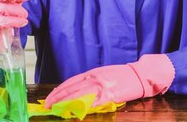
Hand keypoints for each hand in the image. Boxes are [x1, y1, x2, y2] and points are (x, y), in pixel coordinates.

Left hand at [45, 54, 174, 107]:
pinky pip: (92, 102)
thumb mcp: (103, 75)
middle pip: (71, 89)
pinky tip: (76, 112)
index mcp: (92, 73)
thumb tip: (76, 92)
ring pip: (78, 96)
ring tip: (57, 110)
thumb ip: (90, 82)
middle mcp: (94, 78)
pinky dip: (83, 107)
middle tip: (48, 105)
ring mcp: (101, 87)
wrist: (138, 75)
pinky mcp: (109, 95)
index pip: (70, 82)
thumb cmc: (121, 76)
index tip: (50, 98)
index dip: (58, 90)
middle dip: (57, 98)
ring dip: (66, 103)